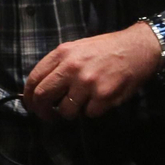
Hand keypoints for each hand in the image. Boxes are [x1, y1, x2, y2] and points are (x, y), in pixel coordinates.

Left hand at [22, 21, 162, 120]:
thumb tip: (40, 89)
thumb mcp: (76, 48)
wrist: (136, 48)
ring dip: (70, 113)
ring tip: (80, 103)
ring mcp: (87, 83)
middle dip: (42, 111)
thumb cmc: (104, 49)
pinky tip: (99, 99)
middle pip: (43, 97)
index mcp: (61, 54)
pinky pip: (88, 114)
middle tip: (47, 116)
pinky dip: (91, 111)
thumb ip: (58, 66)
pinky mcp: (103, 97)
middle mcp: (71, 68)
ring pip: (66, 111)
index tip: (31, 105)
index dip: (28, 96)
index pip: (34, 79)